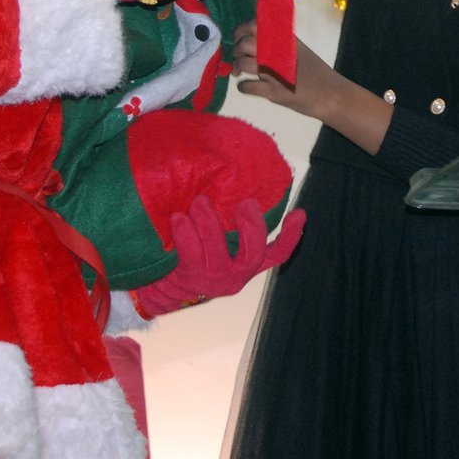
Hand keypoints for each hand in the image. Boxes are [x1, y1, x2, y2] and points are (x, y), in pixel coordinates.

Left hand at [130, 195, 305, 317]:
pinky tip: (178, 218)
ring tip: (199, 202)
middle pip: (254, 255)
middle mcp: (234, 275)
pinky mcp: (189, 279)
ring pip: (218, 251)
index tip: (300, 213)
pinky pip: (190, 254)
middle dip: (252, 227)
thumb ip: (227, 217)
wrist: (157, 286)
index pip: (276, 254)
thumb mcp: (214, 238)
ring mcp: (212, 279)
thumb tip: (231, 172)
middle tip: (244, 204)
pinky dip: (185, 233)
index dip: (291, 236)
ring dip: (209, 222)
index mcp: (245, 264)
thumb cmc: (190, 251)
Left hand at [234, 22, 393, 155]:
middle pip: (243, 44)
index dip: (240, 31)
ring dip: (237, 68)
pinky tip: (248, 87)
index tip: (239, 39)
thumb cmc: (314, 72)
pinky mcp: (274, 92)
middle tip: (238, 59)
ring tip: (240, 73)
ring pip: (242, 64)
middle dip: (235, 51)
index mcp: (283, 39)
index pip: (253, 25)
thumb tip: (256, 36)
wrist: (330, 94)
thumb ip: (278, 42)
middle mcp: (278, 52)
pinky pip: (247, 87)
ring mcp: (275, 73)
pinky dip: (243, 87)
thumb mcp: (297, 49)